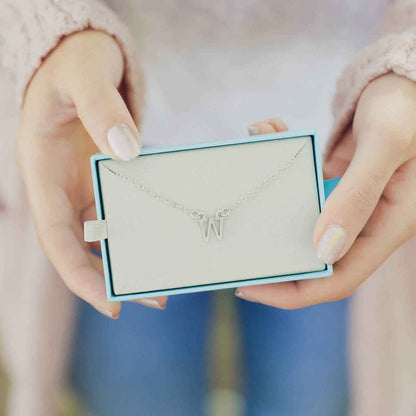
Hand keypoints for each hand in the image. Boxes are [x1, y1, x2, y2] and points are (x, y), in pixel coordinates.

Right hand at [17, 30, 166, 317]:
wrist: (82, 57)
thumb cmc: (75, 62)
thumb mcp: (85, 75)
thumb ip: (102, 107)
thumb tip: (128, 151)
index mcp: (42, 169)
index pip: (55, 235)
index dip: (78, 273)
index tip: (110, 301)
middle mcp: (60, 186)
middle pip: (80, 246)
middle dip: (112, 277)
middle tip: (156, 297)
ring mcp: (83, 184)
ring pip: (101, 234)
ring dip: (129, 258)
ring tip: (165, 276)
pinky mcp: (104, 178)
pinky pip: (119, 212)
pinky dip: (138, 229)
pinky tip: (164, 237)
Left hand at [237, 73, 415, 307]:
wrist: (407, 77)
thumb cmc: (407, 106)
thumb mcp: (385, 144)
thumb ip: (356, 196)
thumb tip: (323, 249)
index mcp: (387, 225)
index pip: (338, 279)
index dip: (293, 291)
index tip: (249, 286)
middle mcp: (365, 220)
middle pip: (311, 254)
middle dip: (271, 246)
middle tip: (232, 235)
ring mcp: (347, 201)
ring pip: (299, 214)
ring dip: (273, 187)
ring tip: (256, 146)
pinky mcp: (334, 180)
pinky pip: (301, 179)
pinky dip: (284, 157)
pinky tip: (269, 127)